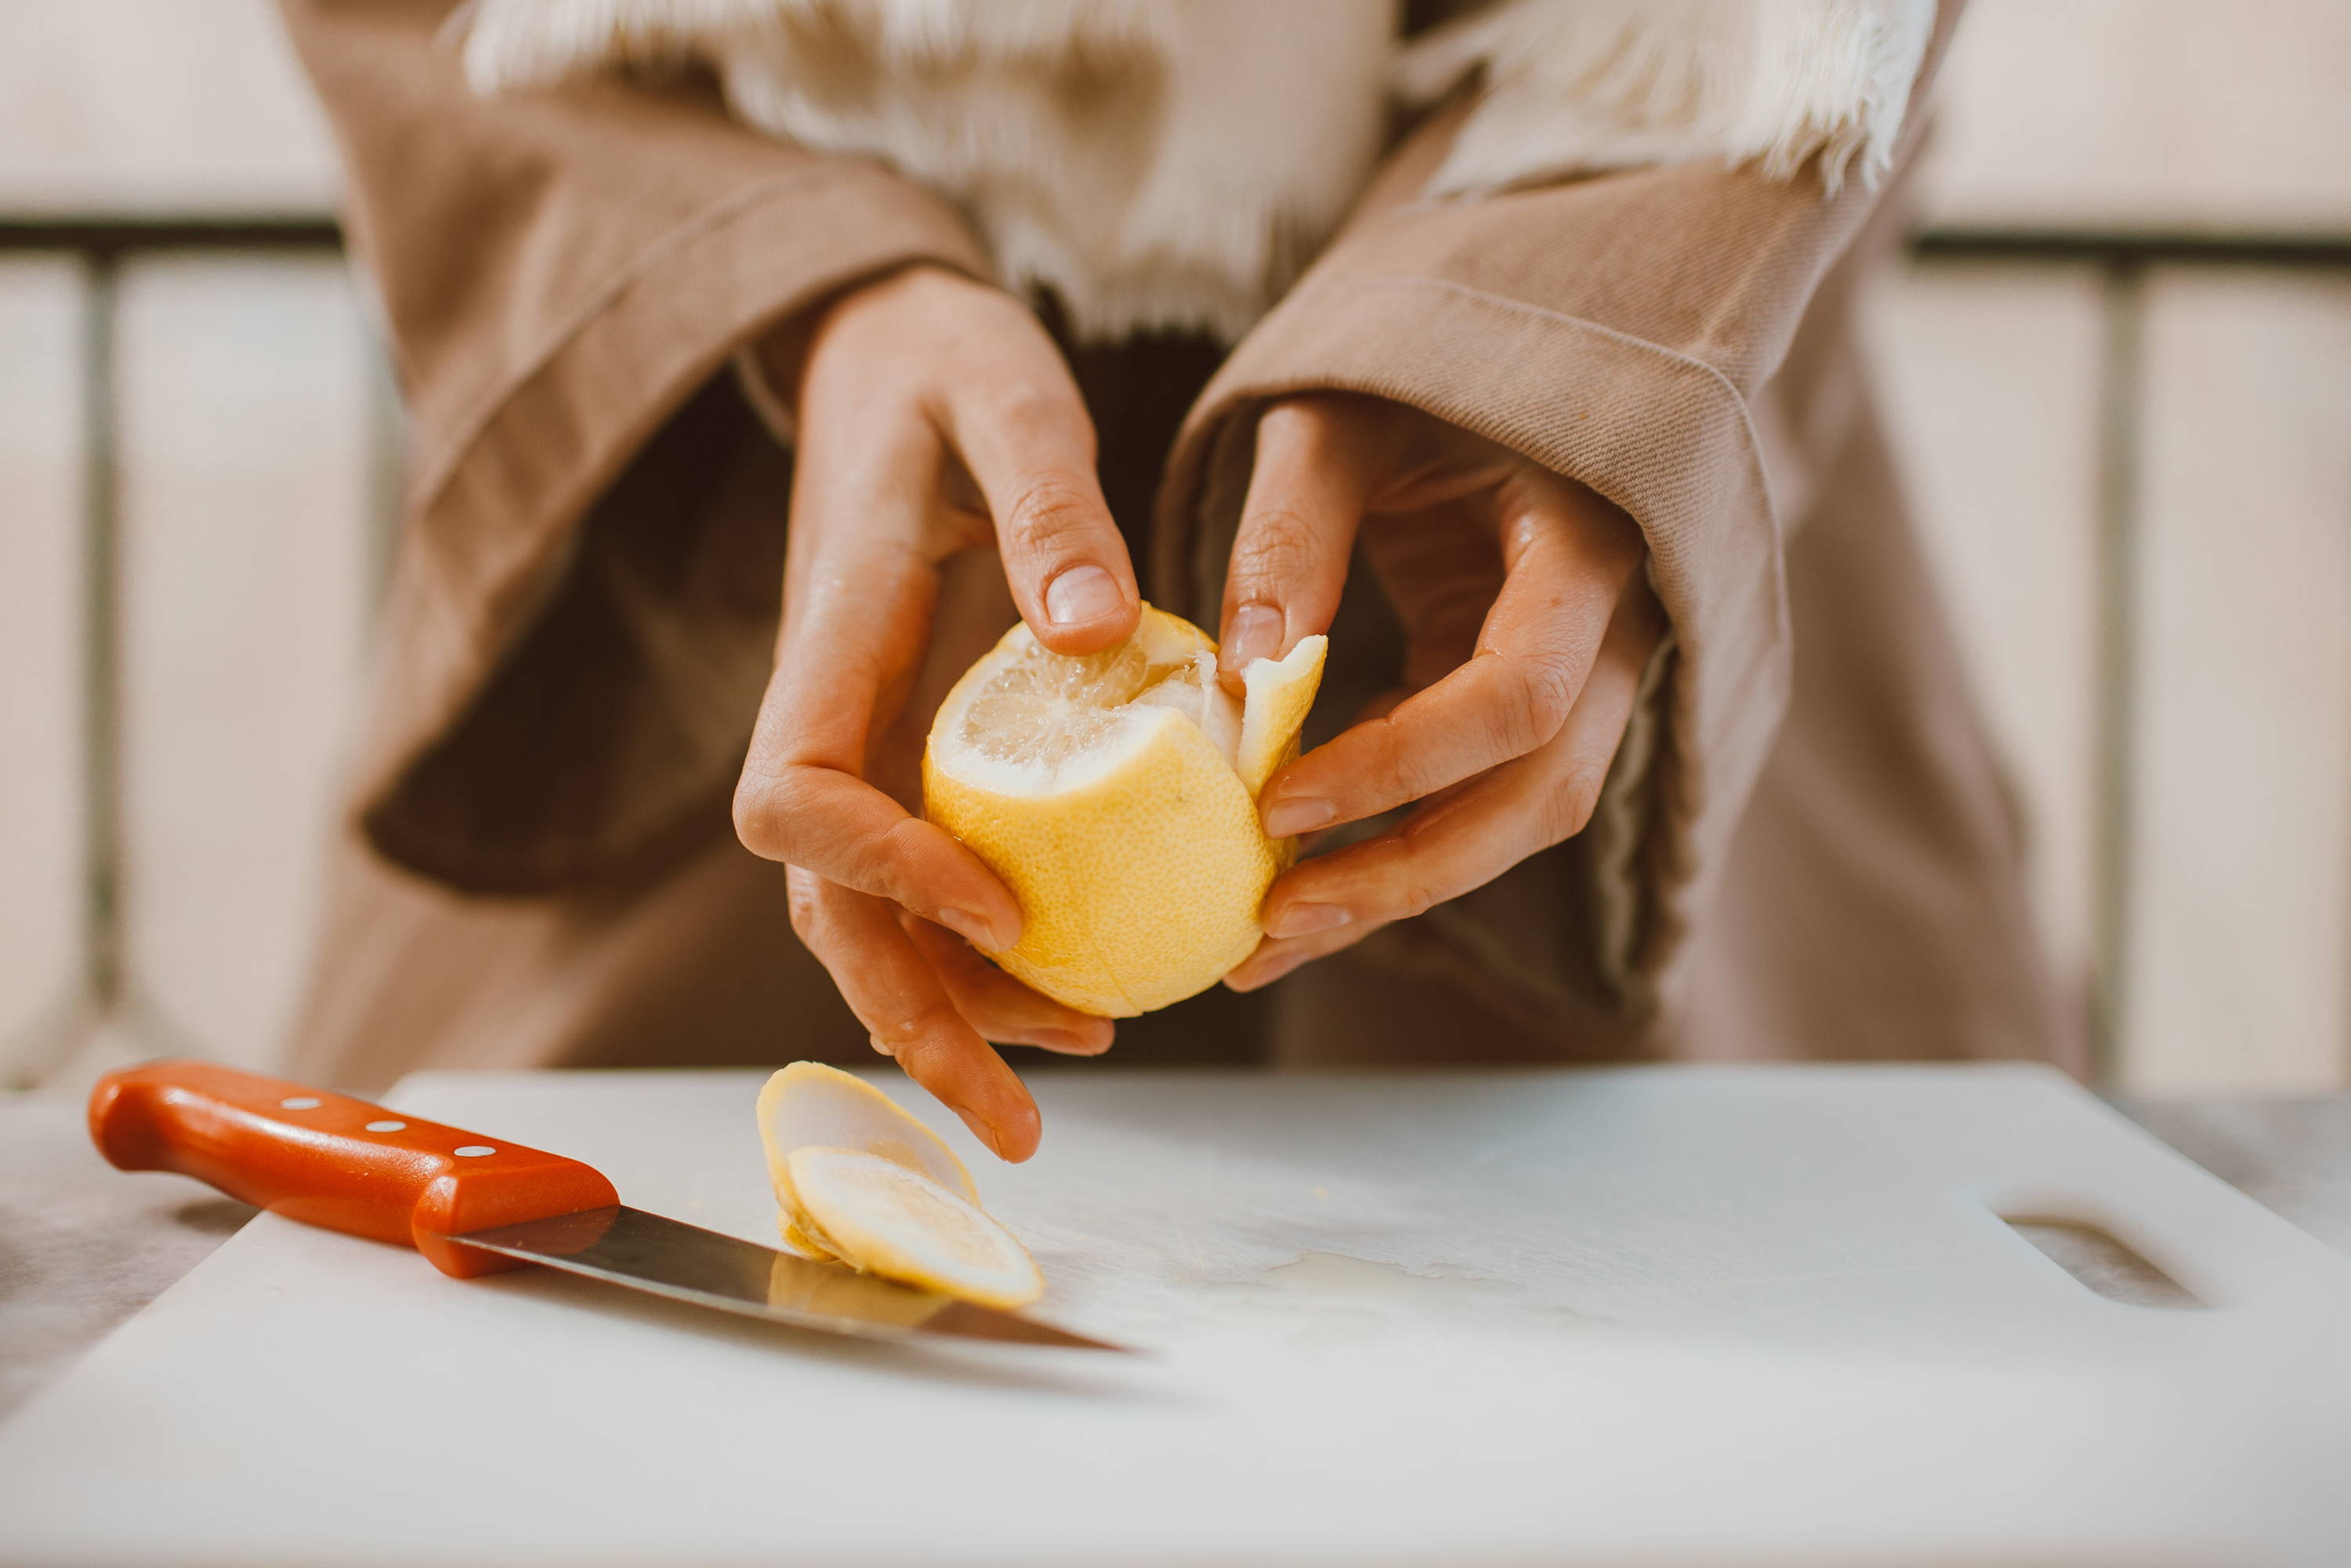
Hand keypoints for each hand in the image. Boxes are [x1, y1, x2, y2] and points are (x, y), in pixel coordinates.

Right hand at [732, 265, 1135, 1159]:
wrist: (881, 349)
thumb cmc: (940, 364)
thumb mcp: (1004, 396)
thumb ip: (1046, 501)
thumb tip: (1093, 631)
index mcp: (832, 638)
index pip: (795, 798)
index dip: (882, 876)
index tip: (1004, 912)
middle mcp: (828, 713)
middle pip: (827, 909)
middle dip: (912, 1023)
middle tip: (1019, 1122)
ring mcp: (861, 742)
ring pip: (869, 918)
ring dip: (953, 1012)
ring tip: (1076, 1065)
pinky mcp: (903, 750)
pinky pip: (920, 880)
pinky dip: (983, 952)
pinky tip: (1075, 983)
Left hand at [1218, 393, 1664, 992]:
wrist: (1478, 356)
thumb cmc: (1404, 370)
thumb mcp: (1332, 422)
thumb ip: (1291, 534)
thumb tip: (1248, 684)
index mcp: (1584, 542)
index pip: (1522, 695)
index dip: (1405, 764)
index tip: (1278, 800)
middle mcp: (1613, 627)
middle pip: (1546, 794)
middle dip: (1410, 871)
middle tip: (1273, 921)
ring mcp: (1583, 672)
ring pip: (1522, 819)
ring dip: (1401, 886)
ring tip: (1269, 939)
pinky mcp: (1528, 698)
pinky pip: (1479, 794)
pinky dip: (1393, 845)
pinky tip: (1298, 881)